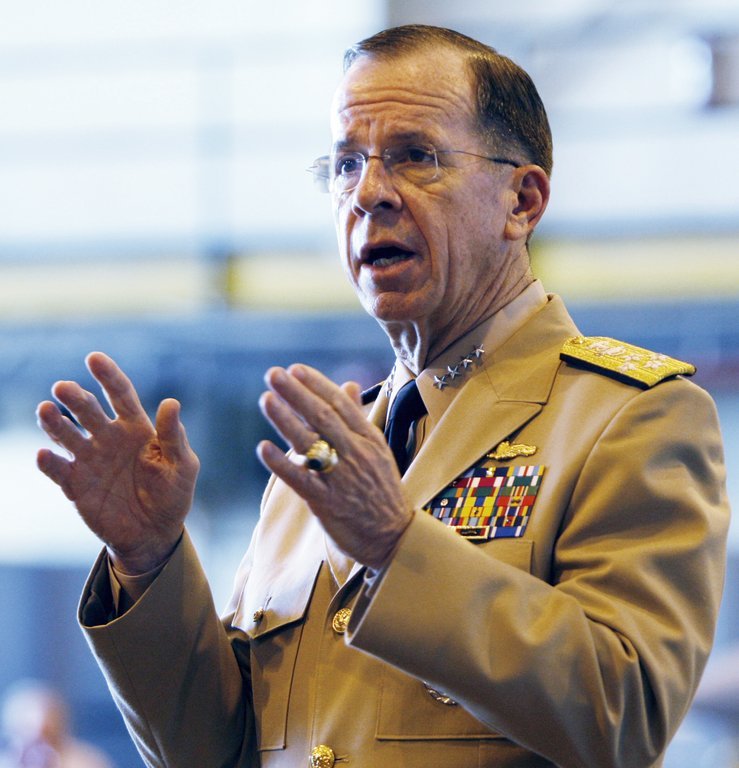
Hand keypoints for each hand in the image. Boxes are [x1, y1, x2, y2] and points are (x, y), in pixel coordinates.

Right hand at [36, 352, 199, 573]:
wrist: (154, 533)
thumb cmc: (172, 494)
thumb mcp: (182, 465)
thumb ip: (175, 436)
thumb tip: (171, 402)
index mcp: (137, 428)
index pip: (120, 395)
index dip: (108, 376)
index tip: (93, 358)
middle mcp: (109, 437)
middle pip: (88, 411)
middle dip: (75, 398)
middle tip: (62, 388)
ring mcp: (90, 460)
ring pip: (67, 435)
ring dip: (55, 423)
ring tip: (45, 410)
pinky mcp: (76, 485)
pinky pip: (59, 470)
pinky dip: (49, 462)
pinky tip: (44, 454)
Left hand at [257, 364, 412, 567]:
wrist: (394, 537)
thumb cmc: (382, 491)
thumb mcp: (378, 450)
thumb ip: (358, 418)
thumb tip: (347, 385)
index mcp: (368, 439)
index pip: (340, 405)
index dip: (317, 385)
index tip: (295, 369)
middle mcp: (356, 454)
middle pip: (322, 418)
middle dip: (297, 394)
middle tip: (273, 374)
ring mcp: (341, 478)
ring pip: (310, 443)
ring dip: (285, 420)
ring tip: (266, 399)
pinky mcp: (327, 502)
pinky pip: (301, 480)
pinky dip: (282, 464)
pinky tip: (264, 448)